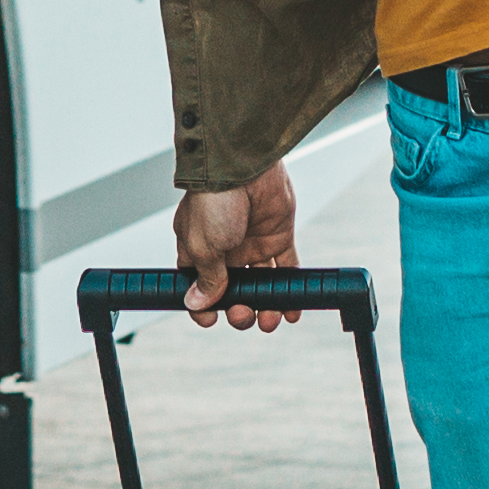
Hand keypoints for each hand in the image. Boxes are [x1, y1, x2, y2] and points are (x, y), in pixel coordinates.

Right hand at [174, 164, 294, 326]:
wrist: (243, 169)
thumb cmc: (213, 201)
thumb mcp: (202, 247)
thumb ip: (206, 278)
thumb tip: (197, 303)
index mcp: (198, 250)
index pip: (199, 286)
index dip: (204, 306)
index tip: (212, 319)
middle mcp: (225, 250)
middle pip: (233, 290)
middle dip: (238, 310)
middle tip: (243, 314)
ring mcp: (252, 244)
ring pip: (260, 284)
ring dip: (265, 306)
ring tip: (269, 320)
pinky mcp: (277, 237)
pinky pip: (286, 269)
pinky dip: (289, 289)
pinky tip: (291, 310)